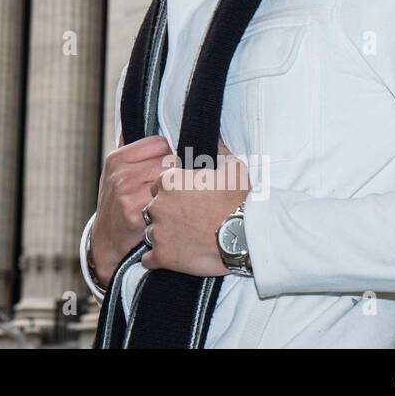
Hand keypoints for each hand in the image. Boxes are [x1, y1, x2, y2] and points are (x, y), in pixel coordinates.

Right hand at [90, 134, 174, 287]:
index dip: (168, 154)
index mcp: (116, 158)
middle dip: (175, 172)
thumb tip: (154, 122)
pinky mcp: (136, 214)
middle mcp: (120, 174)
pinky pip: (168, 201)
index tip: (167, 168)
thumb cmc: (118, 202)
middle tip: (175, 185)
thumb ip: (134, 149)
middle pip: (168, 160)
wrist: (106, 239)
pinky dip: (175, 206)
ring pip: (171, 180)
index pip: (160, 143)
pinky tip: (171, 212)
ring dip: (178, 189)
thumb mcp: (116, 171)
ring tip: (174, 198)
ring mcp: (126, 193)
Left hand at [139, 137, 250, 276]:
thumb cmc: (239, 201)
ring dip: (163, 235)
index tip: (186, 199)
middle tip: (187, 220)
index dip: (172, 193)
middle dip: (165, 213)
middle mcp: (158, 205)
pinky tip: (172, 257)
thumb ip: (217, 150)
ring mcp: (158, 232)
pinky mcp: (162, 256)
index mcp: (169, 182)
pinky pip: (149, 259)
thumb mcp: (232, 167)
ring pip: (151, 232)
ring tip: (184, 240)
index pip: (158, 185)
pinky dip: (157, 259)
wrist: (245, 237)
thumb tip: (213, 136)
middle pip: (153, 208)